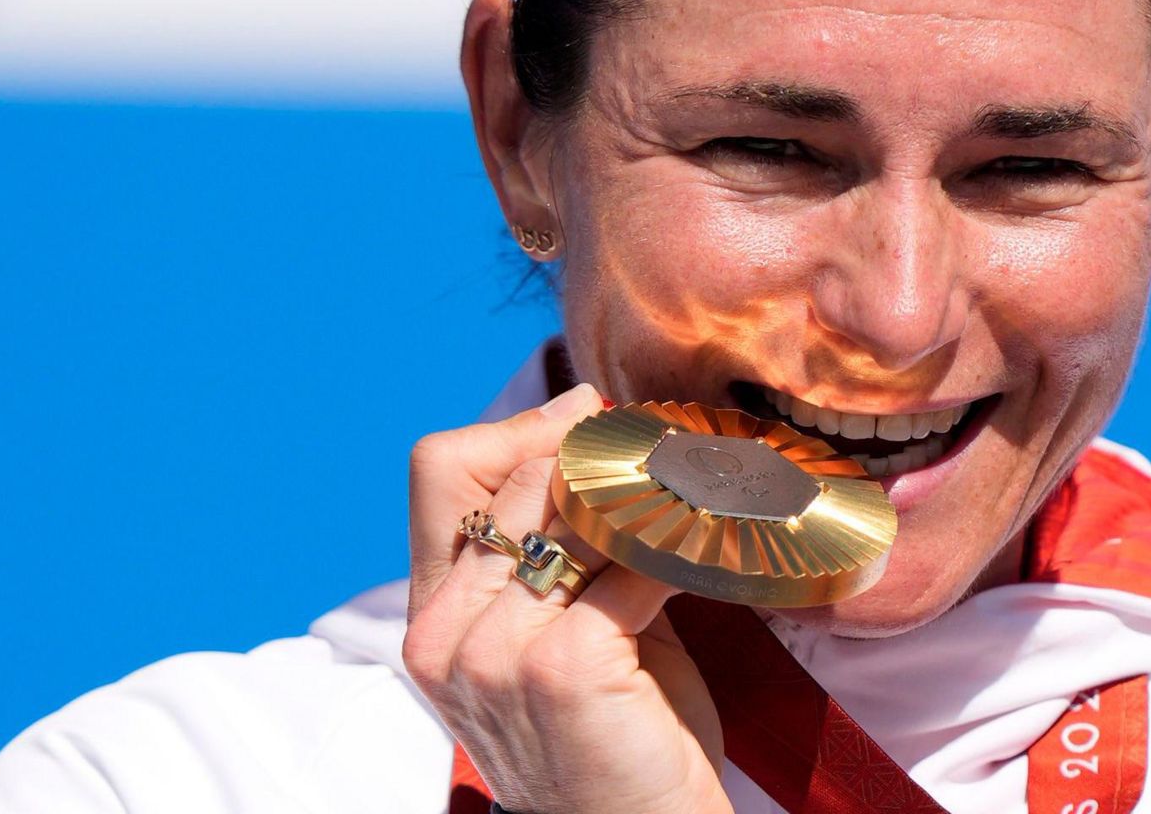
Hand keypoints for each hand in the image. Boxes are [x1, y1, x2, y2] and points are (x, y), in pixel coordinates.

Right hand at [403, 383, 731, 813]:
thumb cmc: (617, 737)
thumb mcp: (562, 628)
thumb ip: (559, 541)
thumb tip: (586, 413)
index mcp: (432, 616)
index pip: (441, 467)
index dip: (522, 432)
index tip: (594, 426)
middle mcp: (441, 632)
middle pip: (525, 476)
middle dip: (609, 460)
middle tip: (685, 460)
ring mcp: (493, 651)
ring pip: (579, 509)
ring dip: (656, 495)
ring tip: (712, 495)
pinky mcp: (559, 666)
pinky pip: (633, 563)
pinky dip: (685, 550)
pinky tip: (719, 558)